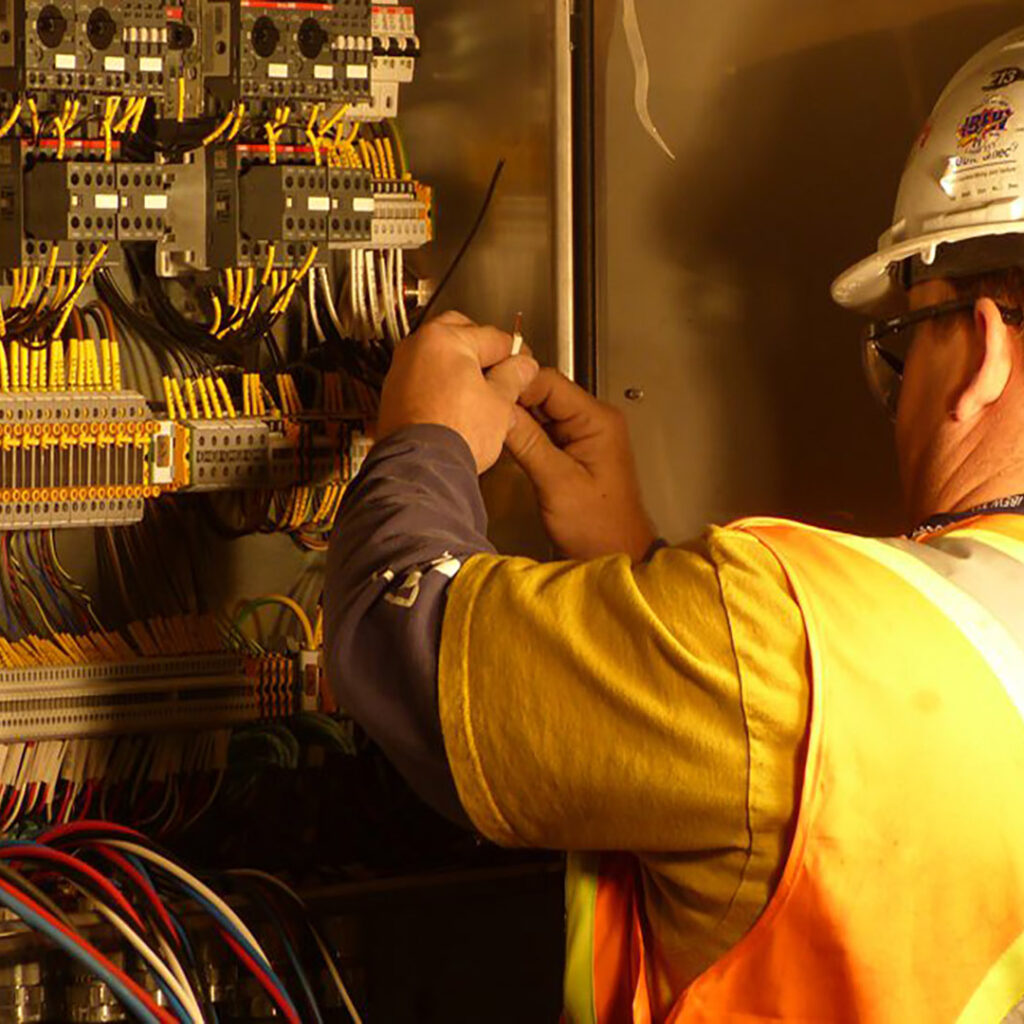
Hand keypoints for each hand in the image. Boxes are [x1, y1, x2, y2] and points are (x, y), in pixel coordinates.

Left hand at [377, 311, 539, 472]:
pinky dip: (441, 385)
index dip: (516, 354)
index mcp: (445, 339)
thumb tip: (522, 367)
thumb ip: (514, 377)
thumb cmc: (454, 435)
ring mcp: (401, 370)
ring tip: (481, 395)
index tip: (524, 366)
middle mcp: (417, 347)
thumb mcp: (500, 403)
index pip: (495, 338)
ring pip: (439, 357)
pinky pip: (424, 378)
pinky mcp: (393, 394)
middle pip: (461, 335)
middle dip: (484, 352)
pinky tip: (457, 407)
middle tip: (502, 374)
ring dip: (460, 368)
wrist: (422, 469)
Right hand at [505, 368, 655, 561]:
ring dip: (515, 419)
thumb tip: (500, 411)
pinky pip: (541, 430)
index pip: (547, 381)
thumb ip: (528, 443)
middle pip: (542, 392)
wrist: (615, 554)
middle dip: (512, 402)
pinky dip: (522, 435)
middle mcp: (593, 421)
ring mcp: (582, 434)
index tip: (488, 396)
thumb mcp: (557, 483)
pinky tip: (506, 443)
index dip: (515, 386)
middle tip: (483, 413)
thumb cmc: (600, 527)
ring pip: (538, 411)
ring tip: (491, 428)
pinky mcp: (571, 450)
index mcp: (597, 420)